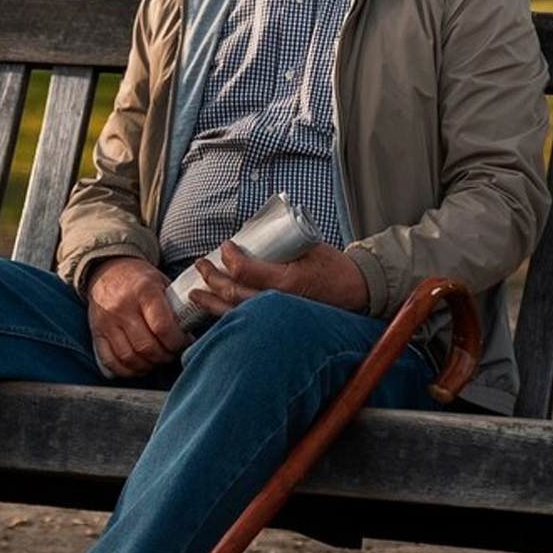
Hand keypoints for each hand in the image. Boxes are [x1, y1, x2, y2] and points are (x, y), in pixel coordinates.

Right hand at [85, 256, 189, 376]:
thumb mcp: (161, 283)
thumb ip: (175, 307)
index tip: (185, 343)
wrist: (108, 271)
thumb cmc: (141, 280)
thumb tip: (191, 333)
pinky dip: (126, 370)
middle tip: (173, 353)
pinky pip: (110, 361)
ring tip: (158, 360)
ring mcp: (107, 321)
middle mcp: (123, 307)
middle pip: (146, 347)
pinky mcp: (96, 332)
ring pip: (129, 357)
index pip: (163, 327)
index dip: (177, 342)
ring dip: (148, 366)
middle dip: (165, 357)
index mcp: (144, 291)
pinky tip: (139, 366)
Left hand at [185, 240, 368, 317]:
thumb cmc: (335, 269)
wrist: (356, 294)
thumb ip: (284, 242)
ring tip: (195, 292)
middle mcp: (278, 302)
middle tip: (201, 264)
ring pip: (235, 312)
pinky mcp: (277, 324)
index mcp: (287, 281)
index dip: (229, 257)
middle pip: (233, 293)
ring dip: (211, 302)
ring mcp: (277, 316)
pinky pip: (246, 322)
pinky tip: (214, 311)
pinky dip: (226, 316)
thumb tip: (255, 229)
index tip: (226, 246)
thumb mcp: (311, 247)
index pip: (245, 270)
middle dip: (212, 278)